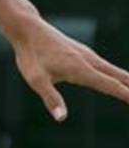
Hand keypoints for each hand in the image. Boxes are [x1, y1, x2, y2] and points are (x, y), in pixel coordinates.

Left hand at [12, 17, 128, 120]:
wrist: (28, 30)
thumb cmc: (30, 56)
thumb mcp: (36, 79)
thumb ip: (50, 98)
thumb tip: (61, 118)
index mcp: (81, 70)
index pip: (111, 86)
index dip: (128, 96)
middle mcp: (90, 62)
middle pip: (121, 78)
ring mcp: (89, 56)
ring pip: (116, 71)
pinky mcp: (85, 54)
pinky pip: (108, 67)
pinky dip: (120, 76)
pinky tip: (123, 81)